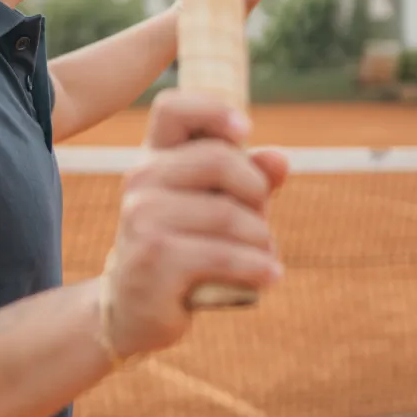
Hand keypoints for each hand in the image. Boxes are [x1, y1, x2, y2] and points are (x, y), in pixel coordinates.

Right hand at [102, 90, 287, 360]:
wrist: (135, 309)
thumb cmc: (184, 248)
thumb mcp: (218, 206)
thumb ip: (250, 179)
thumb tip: (280, 159)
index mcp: (154, 158)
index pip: (173, 108)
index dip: (213, 110)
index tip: (244, 132)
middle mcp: (140, 180)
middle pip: (218, 159)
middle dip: (256, 191)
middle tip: (261, 220)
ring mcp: (141, 218)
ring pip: (229, 214)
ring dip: (261, 240)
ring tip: (264, 258)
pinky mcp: (153, 259)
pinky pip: (224, 254)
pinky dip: (257, 268)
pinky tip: (268, 277)